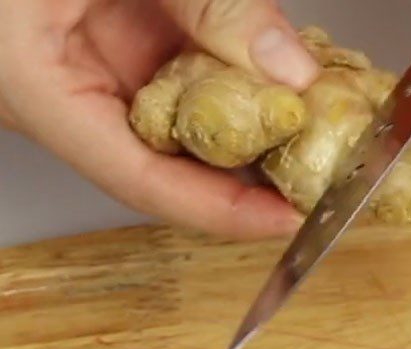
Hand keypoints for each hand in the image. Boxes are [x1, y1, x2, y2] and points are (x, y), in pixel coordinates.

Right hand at [0, 0, 319, 239]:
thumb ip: (206, 3)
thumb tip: (289, 68)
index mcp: (42, 93)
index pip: (145, 182)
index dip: (224, 211)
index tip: (288, 218)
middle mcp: (74, 97)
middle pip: (176, 163)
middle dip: (253, 172)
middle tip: (320, 174)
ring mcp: (101, 73)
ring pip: (188, 123)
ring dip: (254, 126)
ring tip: (316, 130)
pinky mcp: (124, 46)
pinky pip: (187, 79)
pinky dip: (237, 79)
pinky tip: (283, 80)